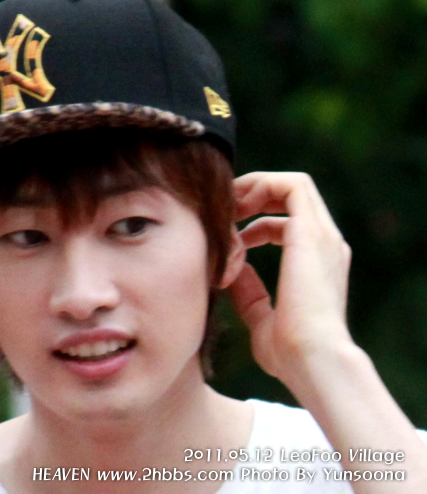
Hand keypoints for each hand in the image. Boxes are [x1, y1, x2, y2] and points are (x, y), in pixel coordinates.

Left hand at [229, 172, 353, 381]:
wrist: (312, 361)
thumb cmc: (287, 352)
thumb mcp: (260, 318)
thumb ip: (250, 292)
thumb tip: (234, 269)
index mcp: (317, 263)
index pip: (288, 221)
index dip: (253, 218)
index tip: (224, 229)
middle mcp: (325, 244)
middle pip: (291, 196)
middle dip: (251, 195)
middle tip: (221, 209)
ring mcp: (323, 236)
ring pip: (292, 184)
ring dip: (255, 187)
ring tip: (225, 206)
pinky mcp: (313, 232)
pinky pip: (291, 186)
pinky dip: (260, 186)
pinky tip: (234, 209)